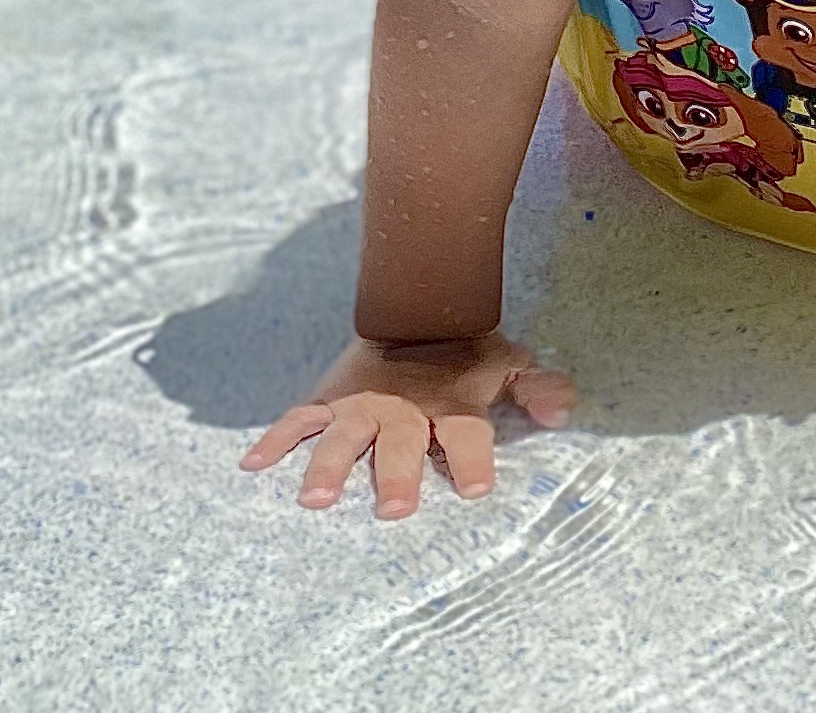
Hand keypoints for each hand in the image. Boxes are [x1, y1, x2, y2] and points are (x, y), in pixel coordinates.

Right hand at [240, 331, 574, 518]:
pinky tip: (252, 467)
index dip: (474, 460)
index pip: (468, 435)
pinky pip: (297, 420)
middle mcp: (403, 409)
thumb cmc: (466, 353)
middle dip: (397, 475)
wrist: (416, 305)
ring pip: (343, 437)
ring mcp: (361, 405)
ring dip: (329, 467)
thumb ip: (536, 387)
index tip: (476, 488)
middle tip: (393, 510)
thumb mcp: (507, 363)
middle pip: (402, 444)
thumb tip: (563, 410)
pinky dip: (275, 441)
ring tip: (315, 501)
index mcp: (450, 405)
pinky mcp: (328, 399)